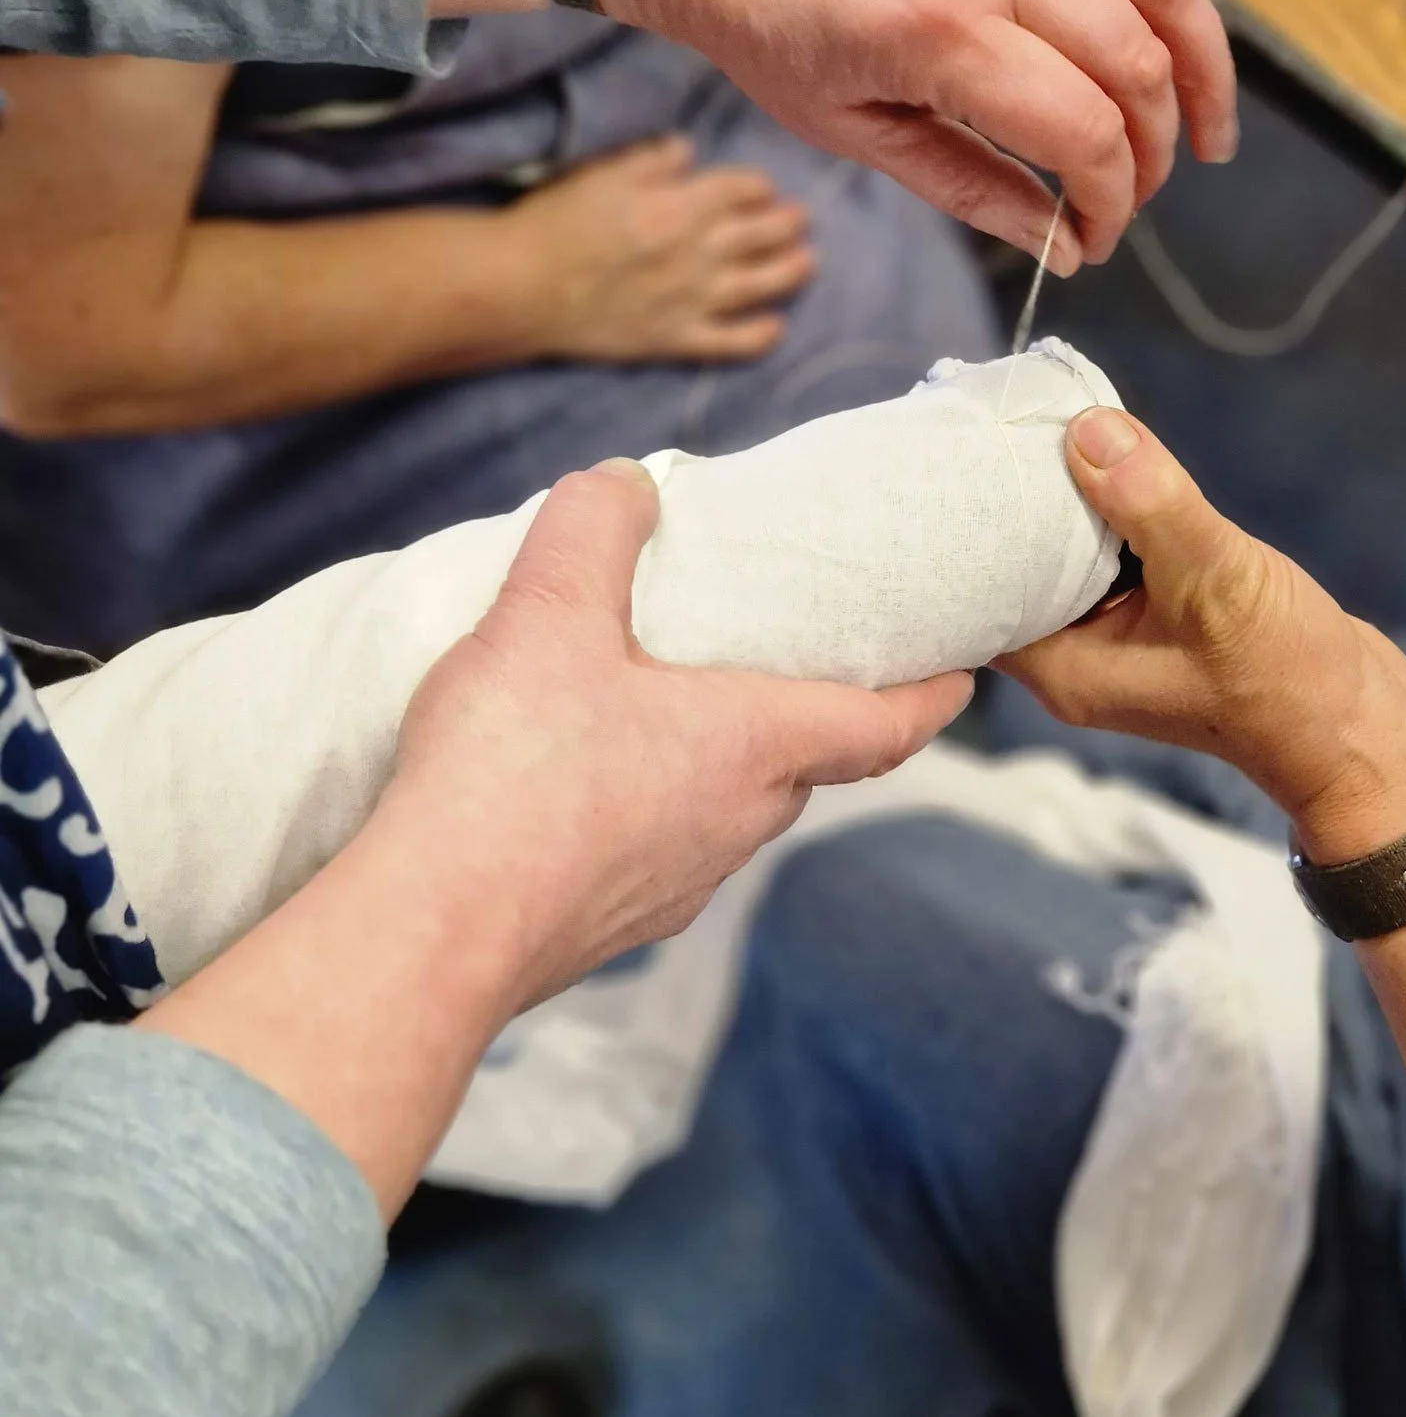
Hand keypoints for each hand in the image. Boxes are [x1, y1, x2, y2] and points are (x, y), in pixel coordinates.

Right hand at [390, 460, 970, 1011]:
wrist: (434, 930)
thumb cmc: (513, 772)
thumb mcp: (549, 611)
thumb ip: (595, 531)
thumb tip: (624, 486)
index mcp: (754, 748)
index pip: (881, 727)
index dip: (928, 700)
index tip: (961, 682)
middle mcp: (734, 826)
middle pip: (802, 768)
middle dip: (808, 720)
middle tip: (793, 667)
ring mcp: (673, 887)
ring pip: (726, 816)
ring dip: (718, 768)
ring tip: (670, 712)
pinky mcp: (607, 926)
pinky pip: (653, 856)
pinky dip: (644, 814)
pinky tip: (579, 786)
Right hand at [515, 135, 814, 363]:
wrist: (522, 286)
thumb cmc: (557, 221)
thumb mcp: (603, 171)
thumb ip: (653, 159)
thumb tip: (690, 150)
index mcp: (682, 204)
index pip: (741, 189)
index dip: (757, 186)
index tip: (764, 188)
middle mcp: (699, 252)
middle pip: (761, 234)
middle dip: (786, 223)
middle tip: (801, 219)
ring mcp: (692, 299)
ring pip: (760, 285)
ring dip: (790, 272)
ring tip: (808, 262)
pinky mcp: (676, 339)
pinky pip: (731, 342)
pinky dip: (759, 336)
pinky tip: (776, 328)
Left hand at [594, 0, 1303, 267]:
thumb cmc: (760, 24)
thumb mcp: (849, 131)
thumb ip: (968, 184)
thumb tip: (1063, 244)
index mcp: (942, 34)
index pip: (1084, 133)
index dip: (1113, 198)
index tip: (1101, 234)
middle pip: (1135, 64)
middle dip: (1156, 147)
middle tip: (1141, 191)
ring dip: (1201, 60)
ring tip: (1209, 125)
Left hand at [1002, 408, 1405, 859]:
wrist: (1362, 726)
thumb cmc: (1287, 676)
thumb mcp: (1215, 578)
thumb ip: (1150, 504)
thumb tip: (1086, 429)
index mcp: (1064, 667)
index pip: (979, 594)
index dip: (969, 528)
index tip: (964, 455)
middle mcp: (1078, 657)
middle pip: (1018, 568)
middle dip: (1017, 501)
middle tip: (1003, 420)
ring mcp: (1121, 640)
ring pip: (1070, 555)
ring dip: (1071, 499)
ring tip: (1045, 420)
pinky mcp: (1162, 619)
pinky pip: (1118, 556)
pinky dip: (1116, 513)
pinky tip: (1117, 459)